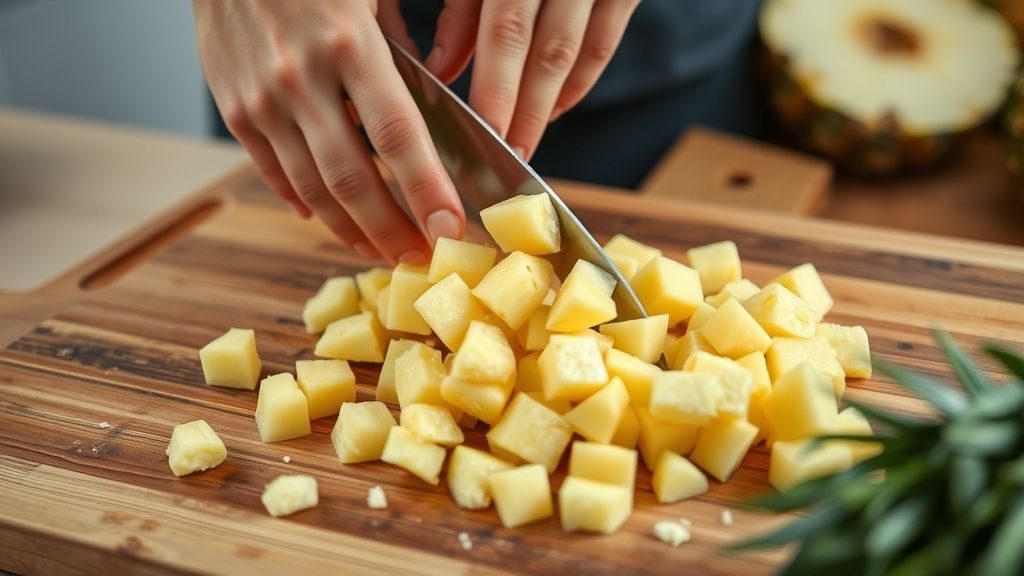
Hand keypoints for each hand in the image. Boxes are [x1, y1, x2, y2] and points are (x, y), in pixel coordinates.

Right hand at [192, 0, 463, 263]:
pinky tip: (329, 221)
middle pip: (353, 179)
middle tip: (420, 258)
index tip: (452, 228)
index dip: (427, 190)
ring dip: (350, 229)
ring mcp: (261, 99)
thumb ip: (402, 50)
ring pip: (311, 188)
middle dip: (391, 230)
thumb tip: (433, 101)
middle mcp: (301, 78)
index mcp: (348, 42)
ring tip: (381, 251)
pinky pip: (273, 172)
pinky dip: (303, 204)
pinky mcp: (234, 109)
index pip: (398, 135)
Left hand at [423, 0, 639, 159]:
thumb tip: (442, 69)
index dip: (493, 84)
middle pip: (542, 49)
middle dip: (520, 110)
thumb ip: (460, 6)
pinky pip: (604, 41)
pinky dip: (581, 80)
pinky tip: (558, 108)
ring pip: (572, 50)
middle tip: (501, 157)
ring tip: (524, 143)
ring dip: (548, 105)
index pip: (504, 26)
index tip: (478, 129)